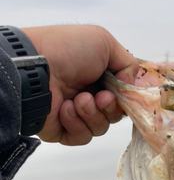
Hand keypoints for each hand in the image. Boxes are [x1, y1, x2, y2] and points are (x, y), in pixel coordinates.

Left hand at [21, 25, 138, 145]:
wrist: (35, 67)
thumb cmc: (67, 49)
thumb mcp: (105, 42)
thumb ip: (128, 63)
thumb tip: (131, 85)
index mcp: (99, 77)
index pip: (122, 97)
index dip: (126, 99)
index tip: (125, 95)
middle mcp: (88, 96)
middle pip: (114, 115)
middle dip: (110, 107)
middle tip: (100, 96)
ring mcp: (75, 115)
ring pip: (100, 128)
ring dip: (92, 113)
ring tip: (79, 100)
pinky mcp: (63, 131)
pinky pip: (82, 137)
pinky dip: (77, 124)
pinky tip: (65, 108)